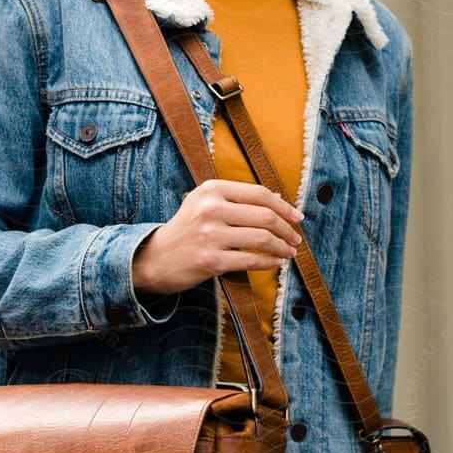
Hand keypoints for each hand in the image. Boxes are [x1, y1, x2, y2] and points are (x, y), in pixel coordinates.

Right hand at [132, 179, 303, 297]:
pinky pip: (250, 260)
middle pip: (265, 216)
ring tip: (289, 252)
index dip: (284, 207)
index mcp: (212, 189)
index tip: (297, 217)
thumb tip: (279, 200)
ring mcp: (210, 235)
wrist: (155, 257)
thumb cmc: (187, 229)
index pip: (259, 194)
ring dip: (281, 247)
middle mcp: (211, 208)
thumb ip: (238, 199)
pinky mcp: (211, 260)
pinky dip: (268, 263)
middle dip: (287, 229)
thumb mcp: (205, 203)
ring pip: (261, 239)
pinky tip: (275, 263)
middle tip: (295, 239)